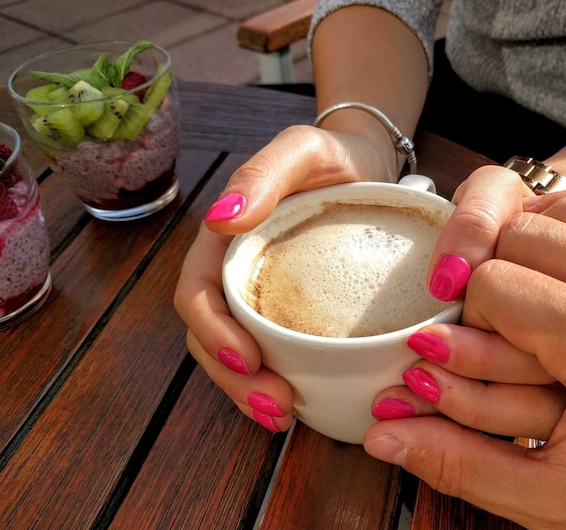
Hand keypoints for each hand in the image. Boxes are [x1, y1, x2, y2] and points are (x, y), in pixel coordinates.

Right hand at [174, 125, 396, 430]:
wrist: (367, 165)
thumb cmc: (333, 155)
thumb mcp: (302, 149)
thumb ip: (263, 174)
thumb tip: (220, 218)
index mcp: (225, 240)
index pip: (198, 293)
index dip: (213, 332)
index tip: (248, 359)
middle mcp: (235, 272)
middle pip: (211, 336)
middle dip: (234, 378)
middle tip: (275, 406)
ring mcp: (261, 295)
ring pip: (236, 354)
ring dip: (250, 392)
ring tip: (283, 416)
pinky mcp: (290, 311)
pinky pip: (272, 353)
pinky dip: (277, 382)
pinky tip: (300, 404)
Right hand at [365, 191, 565, 528]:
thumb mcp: (550, 497)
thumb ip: (455, 459)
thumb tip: (382, 433)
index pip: (493, 283)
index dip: (457, 316)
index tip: (447, 349)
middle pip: (524, 232)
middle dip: (485, 276)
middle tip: (474, 327)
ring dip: (527, 242)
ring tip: (512, 296)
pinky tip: (559, 264)